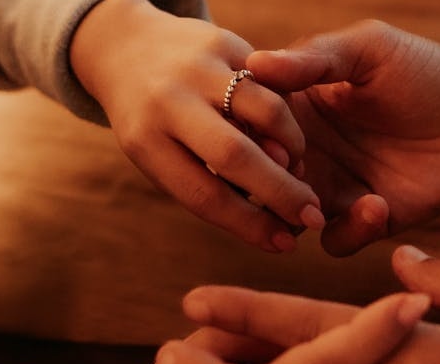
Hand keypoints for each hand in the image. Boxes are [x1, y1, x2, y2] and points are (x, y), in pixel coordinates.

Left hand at [70, 0, 324, 252]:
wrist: (127, 50)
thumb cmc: (154, 124)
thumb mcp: (162, 158)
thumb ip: (210, 187)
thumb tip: (276, 227)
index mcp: (144, 141)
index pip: (203, 194)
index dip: (248, 225)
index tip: (282, 245)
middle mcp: (168, 101)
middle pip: (236, 156)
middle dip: (281, 193)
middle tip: (313, 216)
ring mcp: (197, 68)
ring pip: (267, 112)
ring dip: (293, 148)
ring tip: (298, 168)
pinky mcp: (223, 42)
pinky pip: (272, 85)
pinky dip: (285, 116)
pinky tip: (286, 136)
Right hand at [246, 21, 439, 255]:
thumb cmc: (424, 70)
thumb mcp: (369, 50)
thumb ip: (316, 57)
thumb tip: (256, 64)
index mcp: (295, 108)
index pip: (247, 126)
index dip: (245, 131)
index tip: (260, 129)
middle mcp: (306, 153)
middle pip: (257, 179)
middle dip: (264, 180)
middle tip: (290, 166)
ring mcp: (333, 190)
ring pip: (287, 217)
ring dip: (297, 212)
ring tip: (320, 199)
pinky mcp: (367, 220)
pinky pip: (337, 241)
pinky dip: (348, 230)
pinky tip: (377, 203)